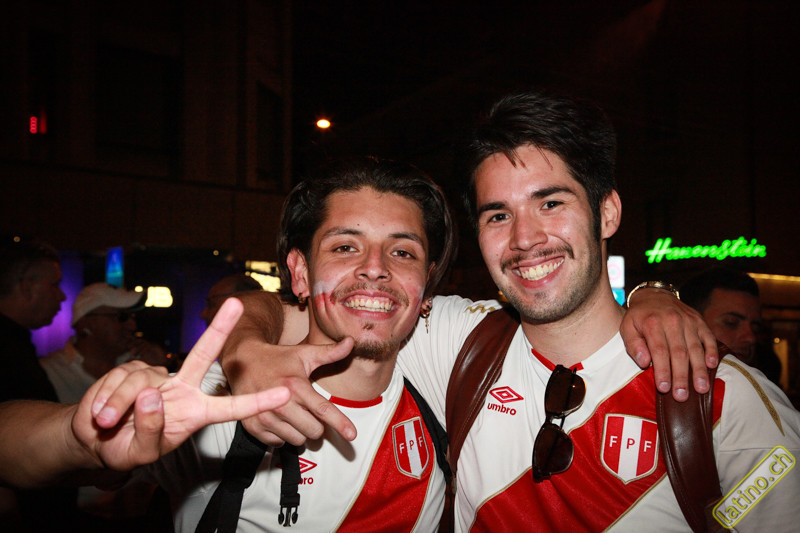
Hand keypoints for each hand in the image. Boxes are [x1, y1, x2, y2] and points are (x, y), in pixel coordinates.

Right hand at [71, 298, 290, 470]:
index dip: (257, 401)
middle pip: (203, 355)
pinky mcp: (130, 371)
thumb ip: (151, 429)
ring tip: (106, 423)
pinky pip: (116, 381)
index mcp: (194, 413)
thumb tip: (151, 394)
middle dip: (220, 328)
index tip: (285, 392)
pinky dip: (103, 399)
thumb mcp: (141, 453)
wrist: (94, 440)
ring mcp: (156, 378)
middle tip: (237, 304)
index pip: (230, 407)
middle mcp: (181, 389)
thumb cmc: (128, 448)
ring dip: (117, 406)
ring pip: (140, 384)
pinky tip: (101, 411)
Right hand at [229, 337, 357, 445]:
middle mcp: (280, 404)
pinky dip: (283, 434)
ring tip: (293, 413)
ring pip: (298, 440)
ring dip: (300, 430)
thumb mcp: (304, 353)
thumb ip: (330, 353)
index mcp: (296, 386)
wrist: (242, 362)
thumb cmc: (277, 358)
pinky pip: (279, 443)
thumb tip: (350, 342)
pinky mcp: (253, 427)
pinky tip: (279, 418)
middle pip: (314, 431)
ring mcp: (266, 417)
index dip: (340, 423)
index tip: (352, 435)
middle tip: (309, 411)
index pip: (323, 410)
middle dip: (317, 424)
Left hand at [621, 288, 718, 400]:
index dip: (662, 370)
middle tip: (682, 396)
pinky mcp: (699, 320)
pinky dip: (712, 351)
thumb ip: (633, 344)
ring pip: (695, 347)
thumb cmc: (639, 317)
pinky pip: (708, 337)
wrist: (654, 295)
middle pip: (679, 352)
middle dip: (681, 376)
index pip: (659, 351)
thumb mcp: (627, 327)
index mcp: (652, 323)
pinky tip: (712, 366)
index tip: (664, 388)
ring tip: (701, 388)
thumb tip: (643, 362)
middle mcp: (672, 321)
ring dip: (699, 369)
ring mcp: (688, 320)